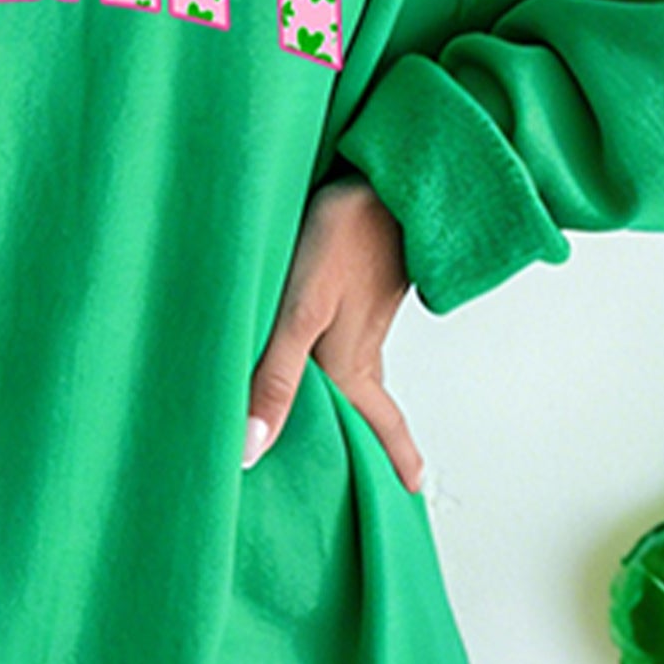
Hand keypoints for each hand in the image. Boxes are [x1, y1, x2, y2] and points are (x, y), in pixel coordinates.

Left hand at [245, 174, 424, 493]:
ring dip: (348, 394)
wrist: (387, 175)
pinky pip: (345, 331)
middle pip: (367, 403)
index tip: (411, 489)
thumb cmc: (346, 238)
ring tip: (333, 414)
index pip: (379, 424)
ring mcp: (361, 311)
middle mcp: (359, 345)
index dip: (395, 457)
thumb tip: (251, 449)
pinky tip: (315, 341)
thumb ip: (275, 378)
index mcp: (352, 365)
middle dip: (369, 437)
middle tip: (371, 468)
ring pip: (354, 365)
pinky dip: (333, 352)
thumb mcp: (301, 314)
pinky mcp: (355, 281)